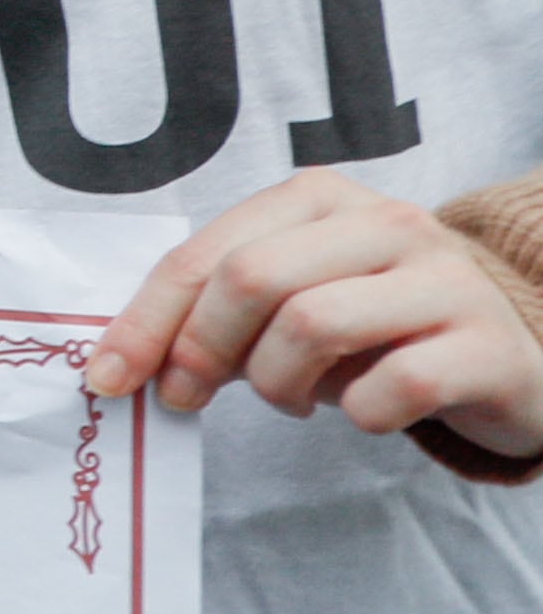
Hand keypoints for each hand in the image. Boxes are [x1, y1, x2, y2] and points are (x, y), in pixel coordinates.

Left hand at [86, 169, 542, 460]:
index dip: (147, 320)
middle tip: (192, 395)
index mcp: (321, 199)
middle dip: (202, 350)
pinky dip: (358, 414)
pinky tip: (364, 411)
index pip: (207, 254)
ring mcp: (443, 279)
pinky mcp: (486, 344)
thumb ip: (218, 311)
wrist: (510, 348)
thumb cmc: (378, 325)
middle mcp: (385, 223)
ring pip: (311, 325)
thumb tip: (128, 360)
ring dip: (277, 382)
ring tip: (289, 398)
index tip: (110, 377)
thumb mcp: (294, 299)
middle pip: (251, 280)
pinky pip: (392, 386)